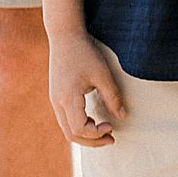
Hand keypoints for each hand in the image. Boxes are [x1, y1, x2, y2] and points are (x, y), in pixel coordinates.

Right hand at [47, 30, 125, 146]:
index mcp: (68, 98)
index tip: (111, 126)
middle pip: (71, 135)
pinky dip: (78, 125)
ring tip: (103, 131)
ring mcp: (55, 100)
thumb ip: (112, 96)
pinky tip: (92, 120)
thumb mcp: (102, 73)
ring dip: (84, 135)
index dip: (97, 133)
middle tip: (110, 138)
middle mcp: (57, 102)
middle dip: (91, 141)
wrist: (64, 35)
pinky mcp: (56, 95)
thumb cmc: (84, 52)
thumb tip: (122, 117)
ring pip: (66, 129)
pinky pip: (65, 119)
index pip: (80, 129)